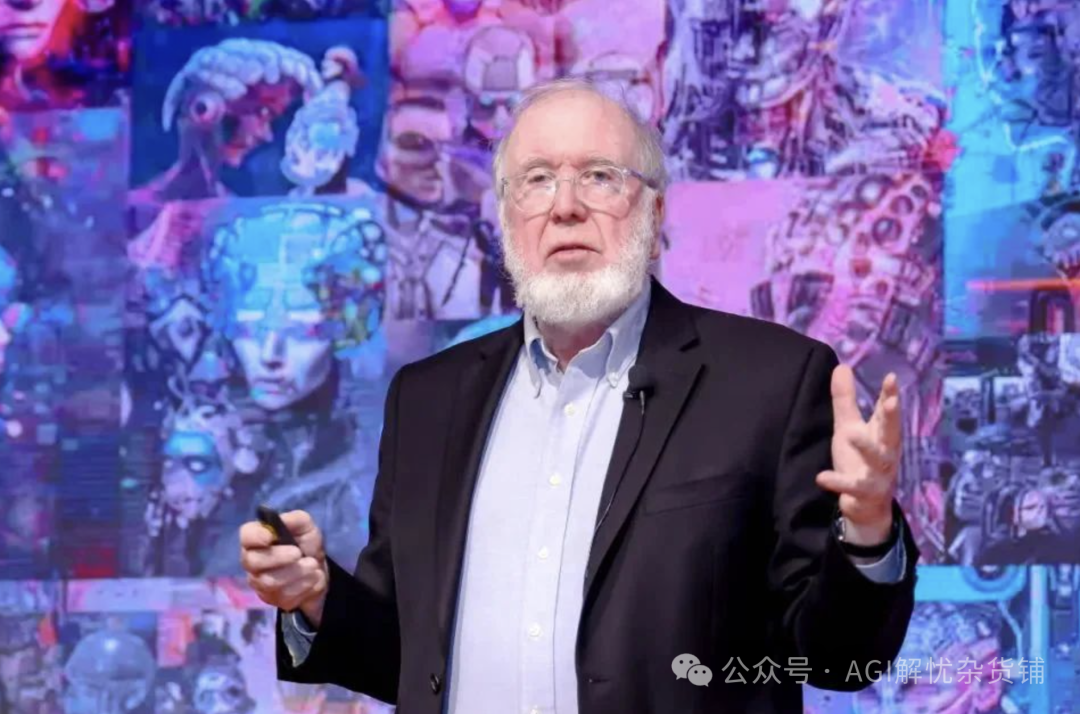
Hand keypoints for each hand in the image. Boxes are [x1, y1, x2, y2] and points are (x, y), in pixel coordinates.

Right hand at [240, 510, 328, 627]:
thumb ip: (296, 520)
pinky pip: (285, 596)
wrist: (318, 570)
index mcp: (257, 539)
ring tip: (313, 565)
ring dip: (297, 572)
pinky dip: (305, 585)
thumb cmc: (305, 544)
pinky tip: (313, 578)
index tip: (270, 536)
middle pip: (253, 562)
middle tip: (299, 553)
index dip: (255, 536)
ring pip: (270, 582)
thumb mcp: (306, 527)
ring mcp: (260, 583)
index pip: (246, 536)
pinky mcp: (273, 599)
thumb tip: (283, 520)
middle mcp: (252, 561)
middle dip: (279, 557)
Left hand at [816, 365, 901, 544]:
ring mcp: (878, 473)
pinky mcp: (866, 492)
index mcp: (882, 434)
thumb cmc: (860, 459)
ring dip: (867, 447)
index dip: (890, 395)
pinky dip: (839, 482)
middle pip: (892, 432)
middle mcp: (886, 452)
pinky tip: (822, 477)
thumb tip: (842, 366)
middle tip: (892, 401)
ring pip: (877, 460)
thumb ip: (846, 400)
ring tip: (851, 435)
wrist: (866, 505)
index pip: (887, 411)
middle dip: (893, 416)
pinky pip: (854, 487)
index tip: (891, 378)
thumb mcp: (849, 427)